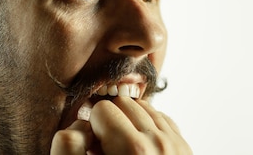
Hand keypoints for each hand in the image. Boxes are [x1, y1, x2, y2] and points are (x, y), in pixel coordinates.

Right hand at [51, 96, 191, 153]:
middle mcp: (160, 144)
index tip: (91, 147)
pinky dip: (147, 128)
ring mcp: (176, 146)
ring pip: (145, 108)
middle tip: (104, 146)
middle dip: (111, 120)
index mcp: (133, 149)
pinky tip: (137, 149)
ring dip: (129, 122)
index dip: (91, 126)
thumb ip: (67, 149)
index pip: (103, 109)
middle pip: (126, 103)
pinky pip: (162, 121)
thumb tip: (75, 127)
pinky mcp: (185, 150)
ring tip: (120, 148)